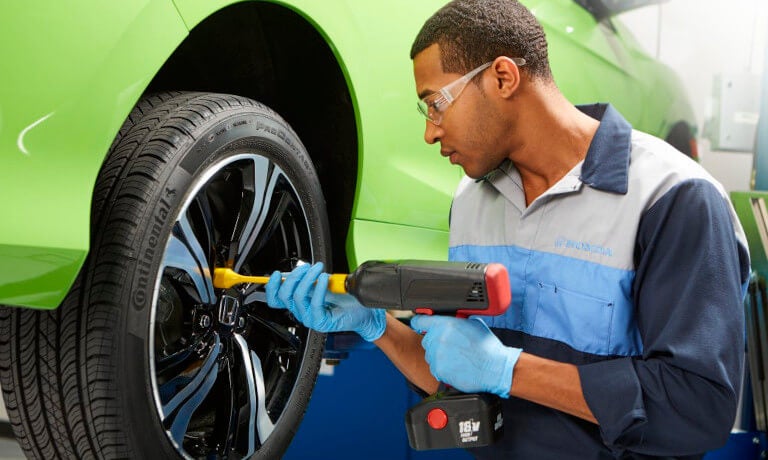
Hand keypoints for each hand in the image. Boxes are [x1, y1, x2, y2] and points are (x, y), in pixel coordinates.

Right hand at [265, 262, 386, 341]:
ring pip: (297, 297)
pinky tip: (324, 279)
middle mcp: (301, 312)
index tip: (276, 274)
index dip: (272, 287)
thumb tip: (297, 269)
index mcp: (298, 304)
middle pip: (284, 295)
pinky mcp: (321, 322)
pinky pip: (314, 304)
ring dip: (307, 279)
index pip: (276, 299)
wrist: (363, 310)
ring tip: (318, 270)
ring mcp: (310, 319)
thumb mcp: (321, 284)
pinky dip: (318, 288)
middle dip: (293, 276)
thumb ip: (308, 279)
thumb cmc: (343, 298)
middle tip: (307, 266)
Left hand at [410, 315, 520, 397]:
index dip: (420, 322)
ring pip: (430, 354)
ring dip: (439, 355)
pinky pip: (435, 367)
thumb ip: (455, 320)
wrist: (495, 368)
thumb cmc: (487, 347)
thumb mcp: (473, 323)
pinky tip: (456, 366)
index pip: (420, 321)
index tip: (420, 325)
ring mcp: (437, 355)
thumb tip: (446, 319)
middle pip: (426, 339)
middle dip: (436, 341)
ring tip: (456, 357)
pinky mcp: (439, 370)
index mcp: (446, 324)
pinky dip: (443, 368)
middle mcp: (439, 338)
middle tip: (451, 346)